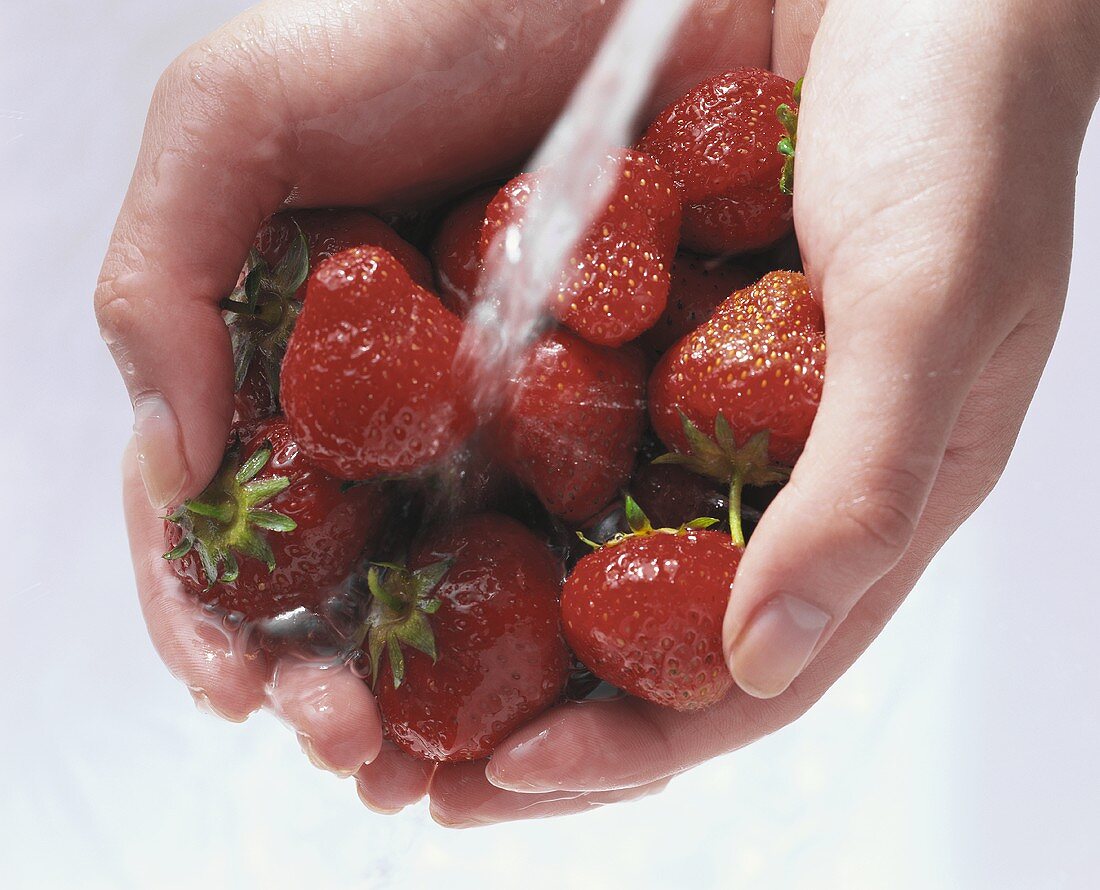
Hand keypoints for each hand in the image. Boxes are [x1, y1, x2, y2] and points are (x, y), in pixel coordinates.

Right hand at [95, 0, 769, 797]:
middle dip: (320, 679)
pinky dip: (549, 644)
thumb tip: (178, 457)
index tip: (238, 687)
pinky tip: (538, 707)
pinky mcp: (610, 433)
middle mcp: (390, 412)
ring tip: (422, 766)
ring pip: (447, 598)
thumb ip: (161, 277)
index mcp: (292, 358)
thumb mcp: (240, 118)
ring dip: (427, 699)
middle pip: (333, 584)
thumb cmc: (442, 30)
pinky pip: (573, 560)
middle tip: (345, 741)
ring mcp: (499, 430)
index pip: (225, 519)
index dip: (212, 615)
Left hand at [430, 0, 1099, 825]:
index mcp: (868, 505)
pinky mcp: (661, 344)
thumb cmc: (965, 134)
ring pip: (595, 563)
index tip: (508, 776)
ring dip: (493, 634)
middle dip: (534, 722)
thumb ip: (861, 486)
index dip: (630, 745)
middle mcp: (780, 481)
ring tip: (383, 690)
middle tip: (410, 776)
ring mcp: (714, 416)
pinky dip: (494, 499)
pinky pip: (568, 447)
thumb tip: (766, 656)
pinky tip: (415, 527)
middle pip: (646, 647)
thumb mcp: (932, 307)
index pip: (741, 675)